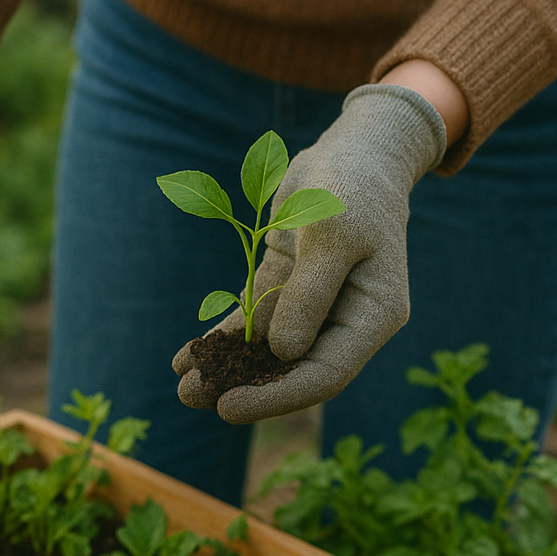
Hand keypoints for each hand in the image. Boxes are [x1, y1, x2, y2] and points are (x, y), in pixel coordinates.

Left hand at [173, 84, 446, 421]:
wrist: (351, 148)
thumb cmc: (352, 185)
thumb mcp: (332, 233)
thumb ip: (309, 293)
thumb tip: (282, 352)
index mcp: (373, 316)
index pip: (326, 373)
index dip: (277, 396)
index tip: (229, 407)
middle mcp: (345, 318)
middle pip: (292, 368)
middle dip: (243, 385)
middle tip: (192, 398)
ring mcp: (314, 304)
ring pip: (266, 347)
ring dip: (226, 365)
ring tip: (183, 384)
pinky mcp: (286, 284)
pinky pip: (252, 317)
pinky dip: (223, 335)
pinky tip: (188, 354)